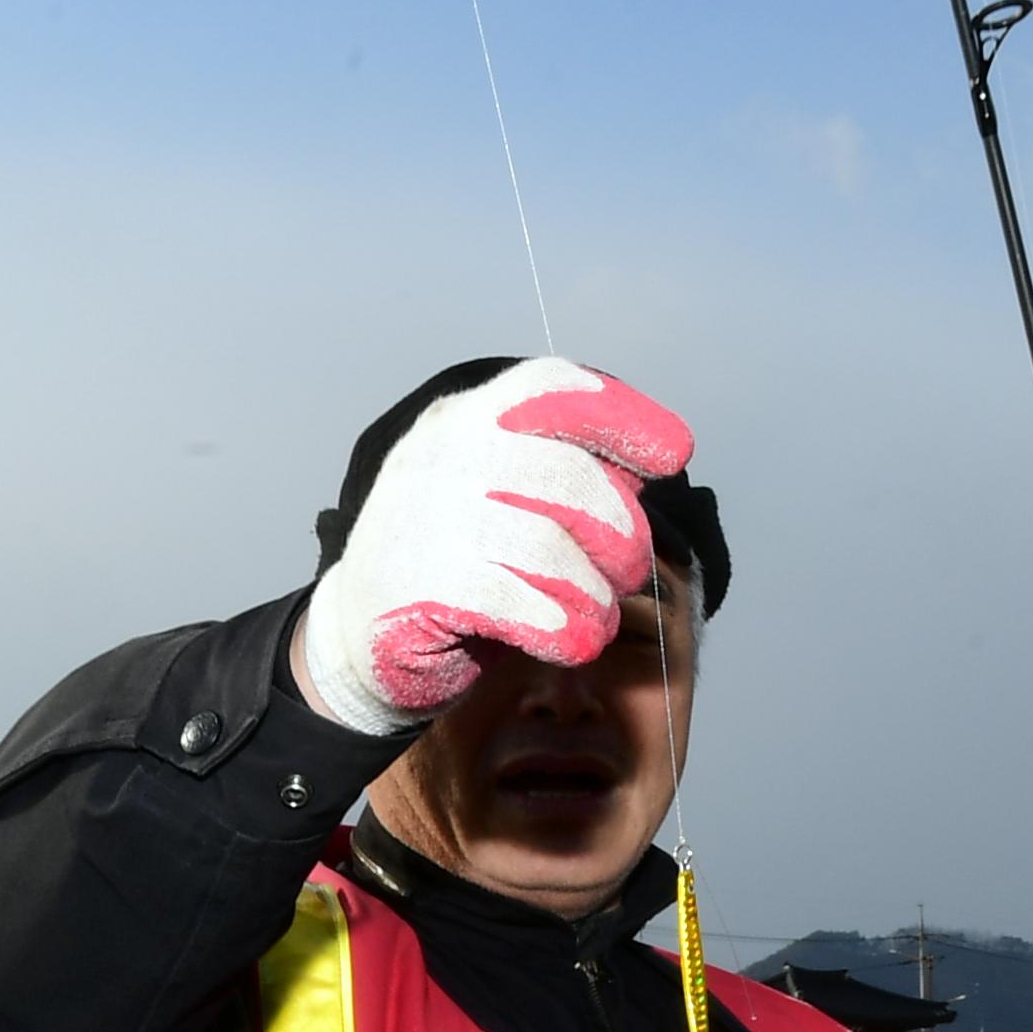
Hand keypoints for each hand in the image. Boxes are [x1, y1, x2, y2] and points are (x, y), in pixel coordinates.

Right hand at [296, 359, 693, 735]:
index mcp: (469, 418)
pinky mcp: (422, 586)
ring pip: (550, 548)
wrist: (358, 634)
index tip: (674, 453)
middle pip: (568, 475)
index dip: (622, 416)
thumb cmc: (453, 563)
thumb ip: (560, 477)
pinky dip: (562, 628)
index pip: (552, 389)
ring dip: (592, 594)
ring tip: (595, 619)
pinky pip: (519, 603)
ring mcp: (427, 517)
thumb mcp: (505, 499)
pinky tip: (571, 642)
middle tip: (626, 571)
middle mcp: (445, 455)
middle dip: (619, 531)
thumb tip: (641, 479)